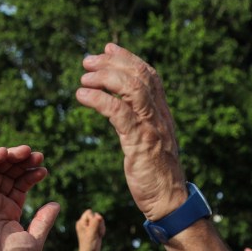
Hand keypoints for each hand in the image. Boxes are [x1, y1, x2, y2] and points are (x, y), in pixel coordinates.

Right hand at [0, 145, 59, 250]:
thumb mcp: (34, 239)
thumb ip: (44, 221)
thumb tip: (56, 204)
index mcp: (9, 210)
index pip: (20, 184)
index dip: (31, 174)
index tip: (44, 170)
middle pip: (9, 173)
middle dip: (23, 162)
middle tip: (38, 155)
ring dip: (9, 156)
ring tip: (26, 151)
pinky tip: (4, 153)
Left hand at [75, 208, 105, 250]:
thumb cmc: (89, 245)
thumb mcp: (92, 233)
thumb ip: (95, 223)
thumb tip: (98, 215)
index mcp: (81, 222)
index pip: (89, 212)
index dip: (94, 219)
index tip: (93, 229)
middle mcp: (84, 223)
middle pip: (95, 215)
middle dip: (99, 223)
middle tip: (97, 233)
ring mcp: (89, 226)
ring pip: (99, 220)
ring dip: (101, 227)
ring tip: (98, 235)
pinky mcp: (93, 229)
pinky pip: (101, 225)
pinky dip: (102, 230)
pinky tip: (99, 236)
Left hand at [77, 44, 187, 220]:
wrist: (169, 201)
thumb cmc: (157, 175)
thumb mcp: (151, 142)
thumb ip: (141, 122)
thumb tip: (124, 108)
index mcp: (162, 114)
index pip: (149, 75)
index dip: (128, 57)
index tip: (108, 48)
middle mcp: (159, 116)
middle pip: (140, 75)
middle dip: (112, 62)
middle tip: (87, 62)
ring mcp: (151, 128)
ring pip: (132, 88)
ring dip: (105, 77)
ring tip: (83, 78)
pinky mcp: (140, 143)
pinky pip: (118, 113)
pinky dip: (99, 99)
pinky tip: (82, 97)